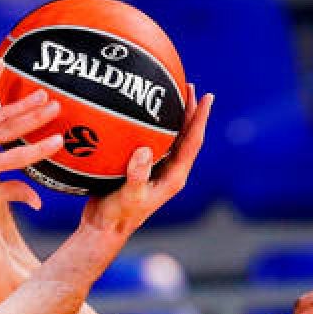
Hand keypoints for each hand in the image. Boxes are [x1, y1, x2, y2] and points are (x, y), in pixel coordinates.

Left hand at [0, 63, 63, 212]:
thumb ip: (10, 193)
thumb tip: (39, 201)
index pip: (18, 157)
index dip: (39, 149)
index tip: (59, 140)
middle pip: (12, 130)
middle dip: (36, 118)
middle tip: (57, 107)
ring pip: (0, 115)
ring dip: (22, 103)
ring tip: (43, 93)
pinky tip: (0, 63)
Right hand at [80, 87, 212, 242]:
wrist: (104, 228)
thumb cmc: (119, 216)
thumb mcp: (129, 196)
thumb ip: (138, 176)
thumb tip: (145, 150)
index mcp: (175, 177)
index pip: (193, 141)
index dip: (200, 118)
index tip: (207, 96)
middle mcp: (170, 170)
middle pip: (186, 135)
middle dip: (190, 110)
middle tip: (189, 85)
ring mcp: (157, 169)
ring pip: (171, 136)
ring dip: (174, 115)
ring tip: (171, 92)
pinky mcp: (142, 168)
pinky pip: (152, 141)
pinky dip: (151, 124)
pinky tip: (140, 112)